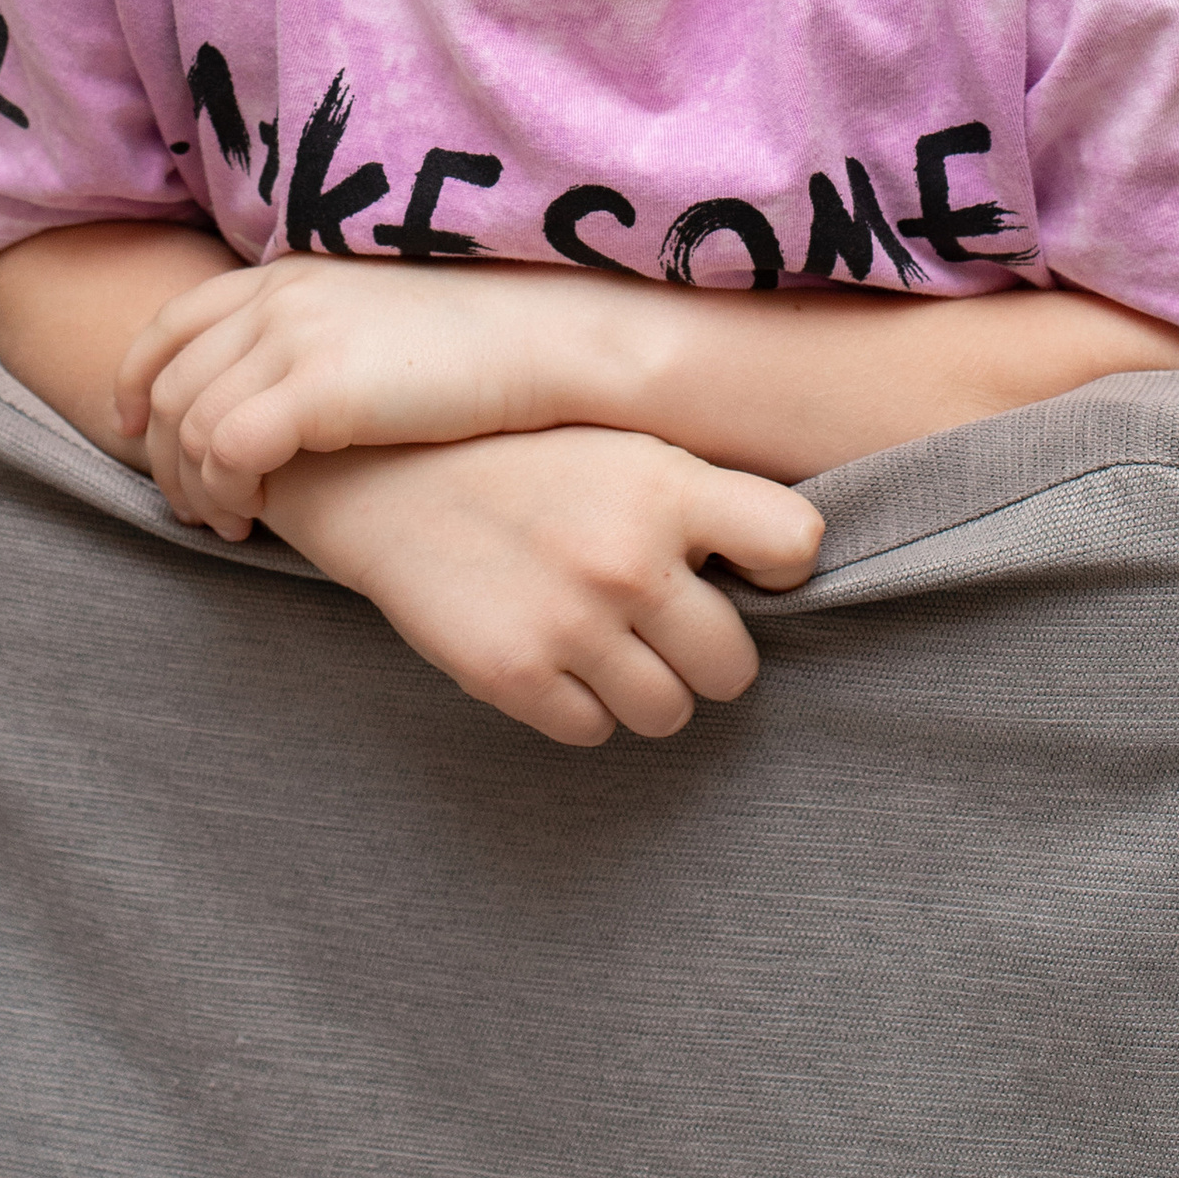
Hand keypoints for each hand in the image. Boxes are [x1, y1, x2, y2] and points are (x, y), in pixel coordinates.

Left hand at [116, 253, 612, 533]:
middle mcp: (277, 297)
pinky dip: (225, 491)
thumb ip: (318, 335)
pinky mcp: (317, 392)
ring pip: (188, 424)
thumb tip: (285, 388)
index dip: (138, 379)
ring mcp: (293, 340)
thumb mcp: (377, 317)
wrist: (550, 338)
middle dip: (161, 453)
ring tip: (232, 525)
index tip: (136, 428)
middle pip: (167, 381)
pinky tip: (259, 518)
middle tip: (190, 508)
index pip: (172, 321)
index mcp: (287, 273)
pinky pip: (226, 450)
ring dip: (194, 485)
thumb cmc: (482, 340)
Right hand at [261, 426, 824, 745]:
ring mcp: (572, 624)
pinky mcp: (516, 677)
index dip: (778, 570)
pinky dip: (581, 706)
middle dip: (704, 653)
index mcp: (664, 486)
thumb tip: (784, 562)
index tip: (746, 571)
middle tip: (659, 623)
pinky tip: (552, 652)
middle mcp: (628, 558)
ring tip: (602, 638)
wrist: (384, 478)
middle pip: (735, 668)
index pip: (793, 546)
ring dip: (645, 688)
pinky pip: (594, 731)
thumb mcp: (618, 446)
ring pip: (669, 714)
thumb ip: (698, 499)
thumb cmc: (518, 459)